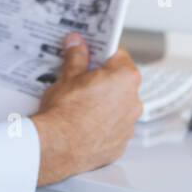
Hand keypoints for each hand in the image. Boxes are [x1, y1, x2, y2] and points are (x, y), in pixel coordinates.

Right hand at [30, 32, 141, 185]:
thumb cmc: (64, 112)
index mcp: (125, 77)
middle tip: (80, 79)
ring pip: (118, 106)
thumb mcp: (67, 77)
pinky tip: (83, 124)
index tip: (90, 52)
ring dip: (104, 103)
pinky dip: (102, 125)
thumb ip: (76, 57)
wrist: (58, 146)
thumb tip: (77, 44)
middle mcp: (133, 100)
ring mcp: (129, 124)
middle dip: (102, 79)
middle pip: (119, 81)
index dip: (100, 51)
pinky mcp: (121, 143)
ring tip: (80, 105)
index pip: (117, 54)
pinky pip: (114, 128)